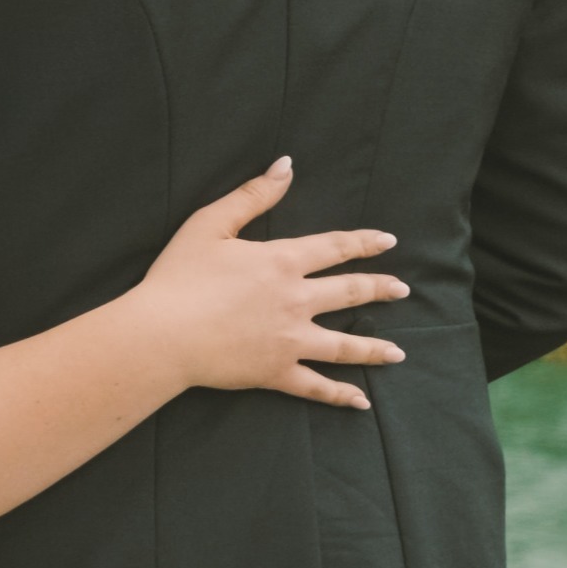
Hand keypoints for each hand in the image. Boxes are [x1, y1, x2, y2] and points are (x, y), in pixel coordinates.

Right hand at [130, 158, 407, 409]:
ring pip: (344, 345)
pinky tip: (361, 402)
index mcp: (282, 262)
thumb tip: (286, 165)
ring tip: (398, 353)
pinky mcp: (276, 372)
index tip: (388, 241)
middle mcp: (296, 300)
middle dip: (380, 289)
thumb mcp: (211, 223)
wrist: (163, 334)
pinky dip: (340, 395)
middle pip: (349, 293)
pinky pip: (316, 386)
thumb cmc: (180, 277)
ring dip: (374, 348)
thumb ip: (253, 195)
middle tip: (403, 290)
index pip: (334, 247)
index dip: (363, 242)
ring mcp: (290, 340)